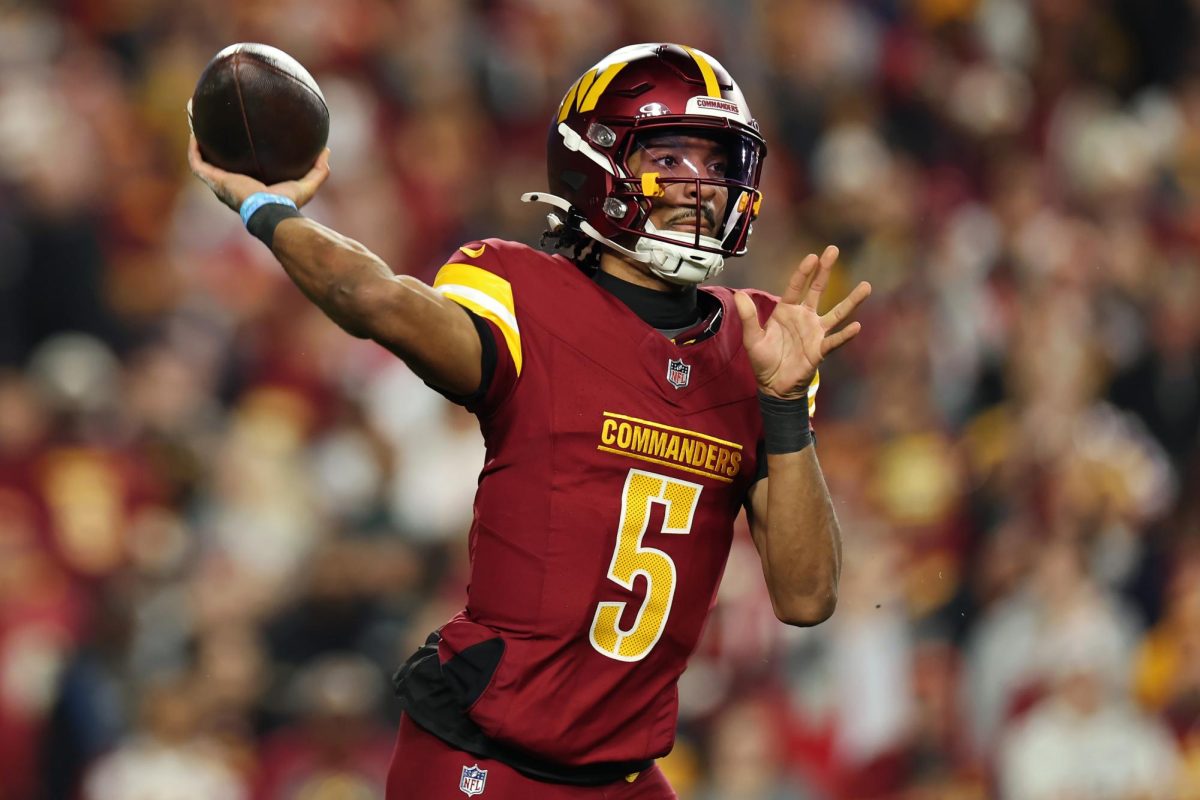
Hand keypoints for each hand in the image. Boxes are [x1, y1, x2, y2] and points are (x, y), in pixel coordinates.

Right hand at [187, 133, 330, 212]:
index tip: (237, 141)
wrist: (272, 212)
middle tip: (211, 127)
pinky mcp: (214, 180)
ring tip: (195, 123)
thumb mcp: (307, 184)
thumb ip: (318, 169)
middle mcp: (230, 185)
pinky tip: (195, 131)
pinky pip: (197, 162)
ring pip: (201, 160)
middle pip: (216, 163)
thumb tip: (326, 150)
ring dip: (197, 143)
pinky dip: (194, 148)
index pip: (239, 170)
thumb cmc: (287, 203)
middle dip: (212, 147)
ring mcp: (219, 184)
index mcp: (248, 187)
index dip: (235, 157)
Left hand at [733, 245, 870, 399]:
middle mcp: (804, 317)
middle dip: (825, 271)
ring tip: (866, 286)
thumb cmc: (763, 360)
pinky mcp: (820, 350)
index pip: (796, 286)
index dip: (804, 272)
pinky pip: (835, 341)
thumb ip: (748, 317)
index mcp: (786, 311)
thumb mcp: (752, 338)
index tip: (813, 256)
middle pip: (818, 290)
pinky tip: (856, 327)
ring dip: (851, 301)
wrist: (773, 385)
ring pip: (837, 313)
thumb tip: (738, 295)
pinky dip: (845, 335)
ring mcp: (815, 332)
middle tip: (834, 250)